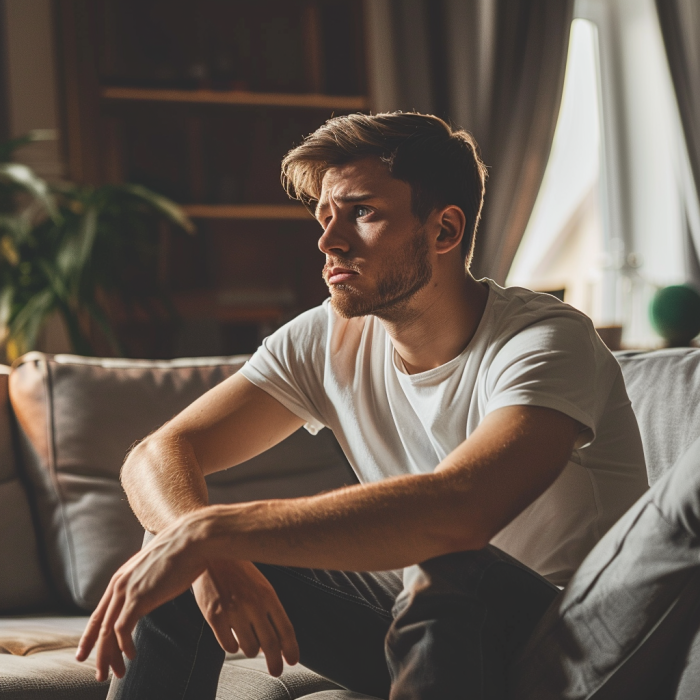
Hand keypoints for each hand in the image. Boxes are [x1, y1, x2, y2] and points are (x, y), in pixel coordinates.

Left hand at [76, 517, 206, 681]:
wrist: (192, 540)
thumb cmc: (183, 552)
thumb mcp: (158, 568)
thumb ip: (149, 581)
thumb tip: (154, 590)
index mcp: (122, 577)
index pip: (100, 612)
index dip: (90, 635)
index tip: (86, 653)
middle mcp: (119, 584)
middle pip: (99, 625)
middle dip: (97, 652)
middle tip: (99, 674)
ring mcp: (127, 591)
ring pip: (107, 632)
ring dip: (110, 656)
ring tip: (116, 673)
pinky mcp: (138, 598)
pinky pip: (122, 630)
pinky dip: (124, 647)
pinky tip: (132, 657)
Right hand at [192, 560, 298, 675]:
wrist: (212, 554)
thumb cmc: (239, 572)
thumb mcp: (260, 586)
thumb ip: (268, 611)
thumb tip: (272, 644)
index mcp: (268, 595)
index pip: (285, 628)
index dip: (291, 648)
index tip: (292, 661)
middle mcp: (253, 604)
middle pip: (270, 644)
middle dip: (275, 662)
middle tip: (276, 671)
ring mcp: (233, 610)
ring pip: (249, 648)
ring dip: (250, 649)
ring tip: (247, 639)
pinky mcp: (214, 615)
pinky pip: (228, 645)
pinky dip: (232, 646)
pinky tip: (232, 636)